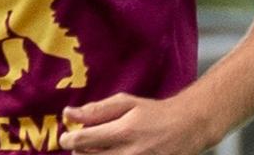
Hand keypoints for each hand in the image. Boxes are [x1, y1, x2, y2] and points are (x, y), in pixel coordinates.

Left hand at [59, 92, 213, 153]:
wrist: (187, 128)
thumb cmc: (153, 113)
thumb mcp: (126, 103)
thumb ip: (97, 110)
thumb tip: (68, 113)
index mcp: (124, 132)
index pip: (84, 141)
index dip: (69, 140)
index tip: (65, 137)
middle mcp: (130, 154)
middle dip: (79, 152)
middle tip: (83, 144)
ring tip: (95, 150)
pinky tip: (109, 154)